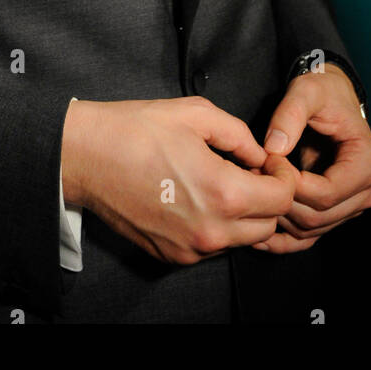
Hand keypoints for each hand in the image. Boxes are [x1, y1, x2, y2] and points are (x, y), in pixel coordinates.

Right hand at [61, 97, 300, 264]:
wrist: (86, 156)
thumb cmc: (138, 129)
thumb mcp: (198, 113)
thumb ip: (240, 135)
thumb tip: (260, 156)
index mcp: (222, 192)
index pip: (282, 198)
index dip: (283, 175)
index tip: (270, 161)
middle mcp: (210, 230)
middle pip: (268, 226)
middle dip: (268, 198)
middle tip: (250, 171)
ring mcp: (189, 249)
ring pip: (241, 240)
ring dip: (244, 216)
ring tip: (222, 182)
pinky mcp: (171, 256)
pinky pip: (212, 247)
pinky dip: (217, 227)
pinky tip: (198, 197)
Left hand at [253, 65, 370, 253]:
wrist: (332, 100)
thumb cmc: (322, 94)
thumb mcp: (306, 92)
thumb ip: (289, 114)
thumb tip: (273, 149)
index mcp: (367, 163)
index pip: (326, 193)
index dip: (292, 184)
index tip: (266, 162)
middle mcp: (368, 191)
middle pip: (318, 216)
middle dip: (282, 199)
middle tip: (254, 174)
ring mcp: (353, 207)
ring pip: (310, 230)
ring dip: (279, 215)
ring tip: (255, 187)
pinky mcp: (336, 215)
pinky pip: (308, 238)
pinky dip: (283, 239)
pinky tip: (258, 234)